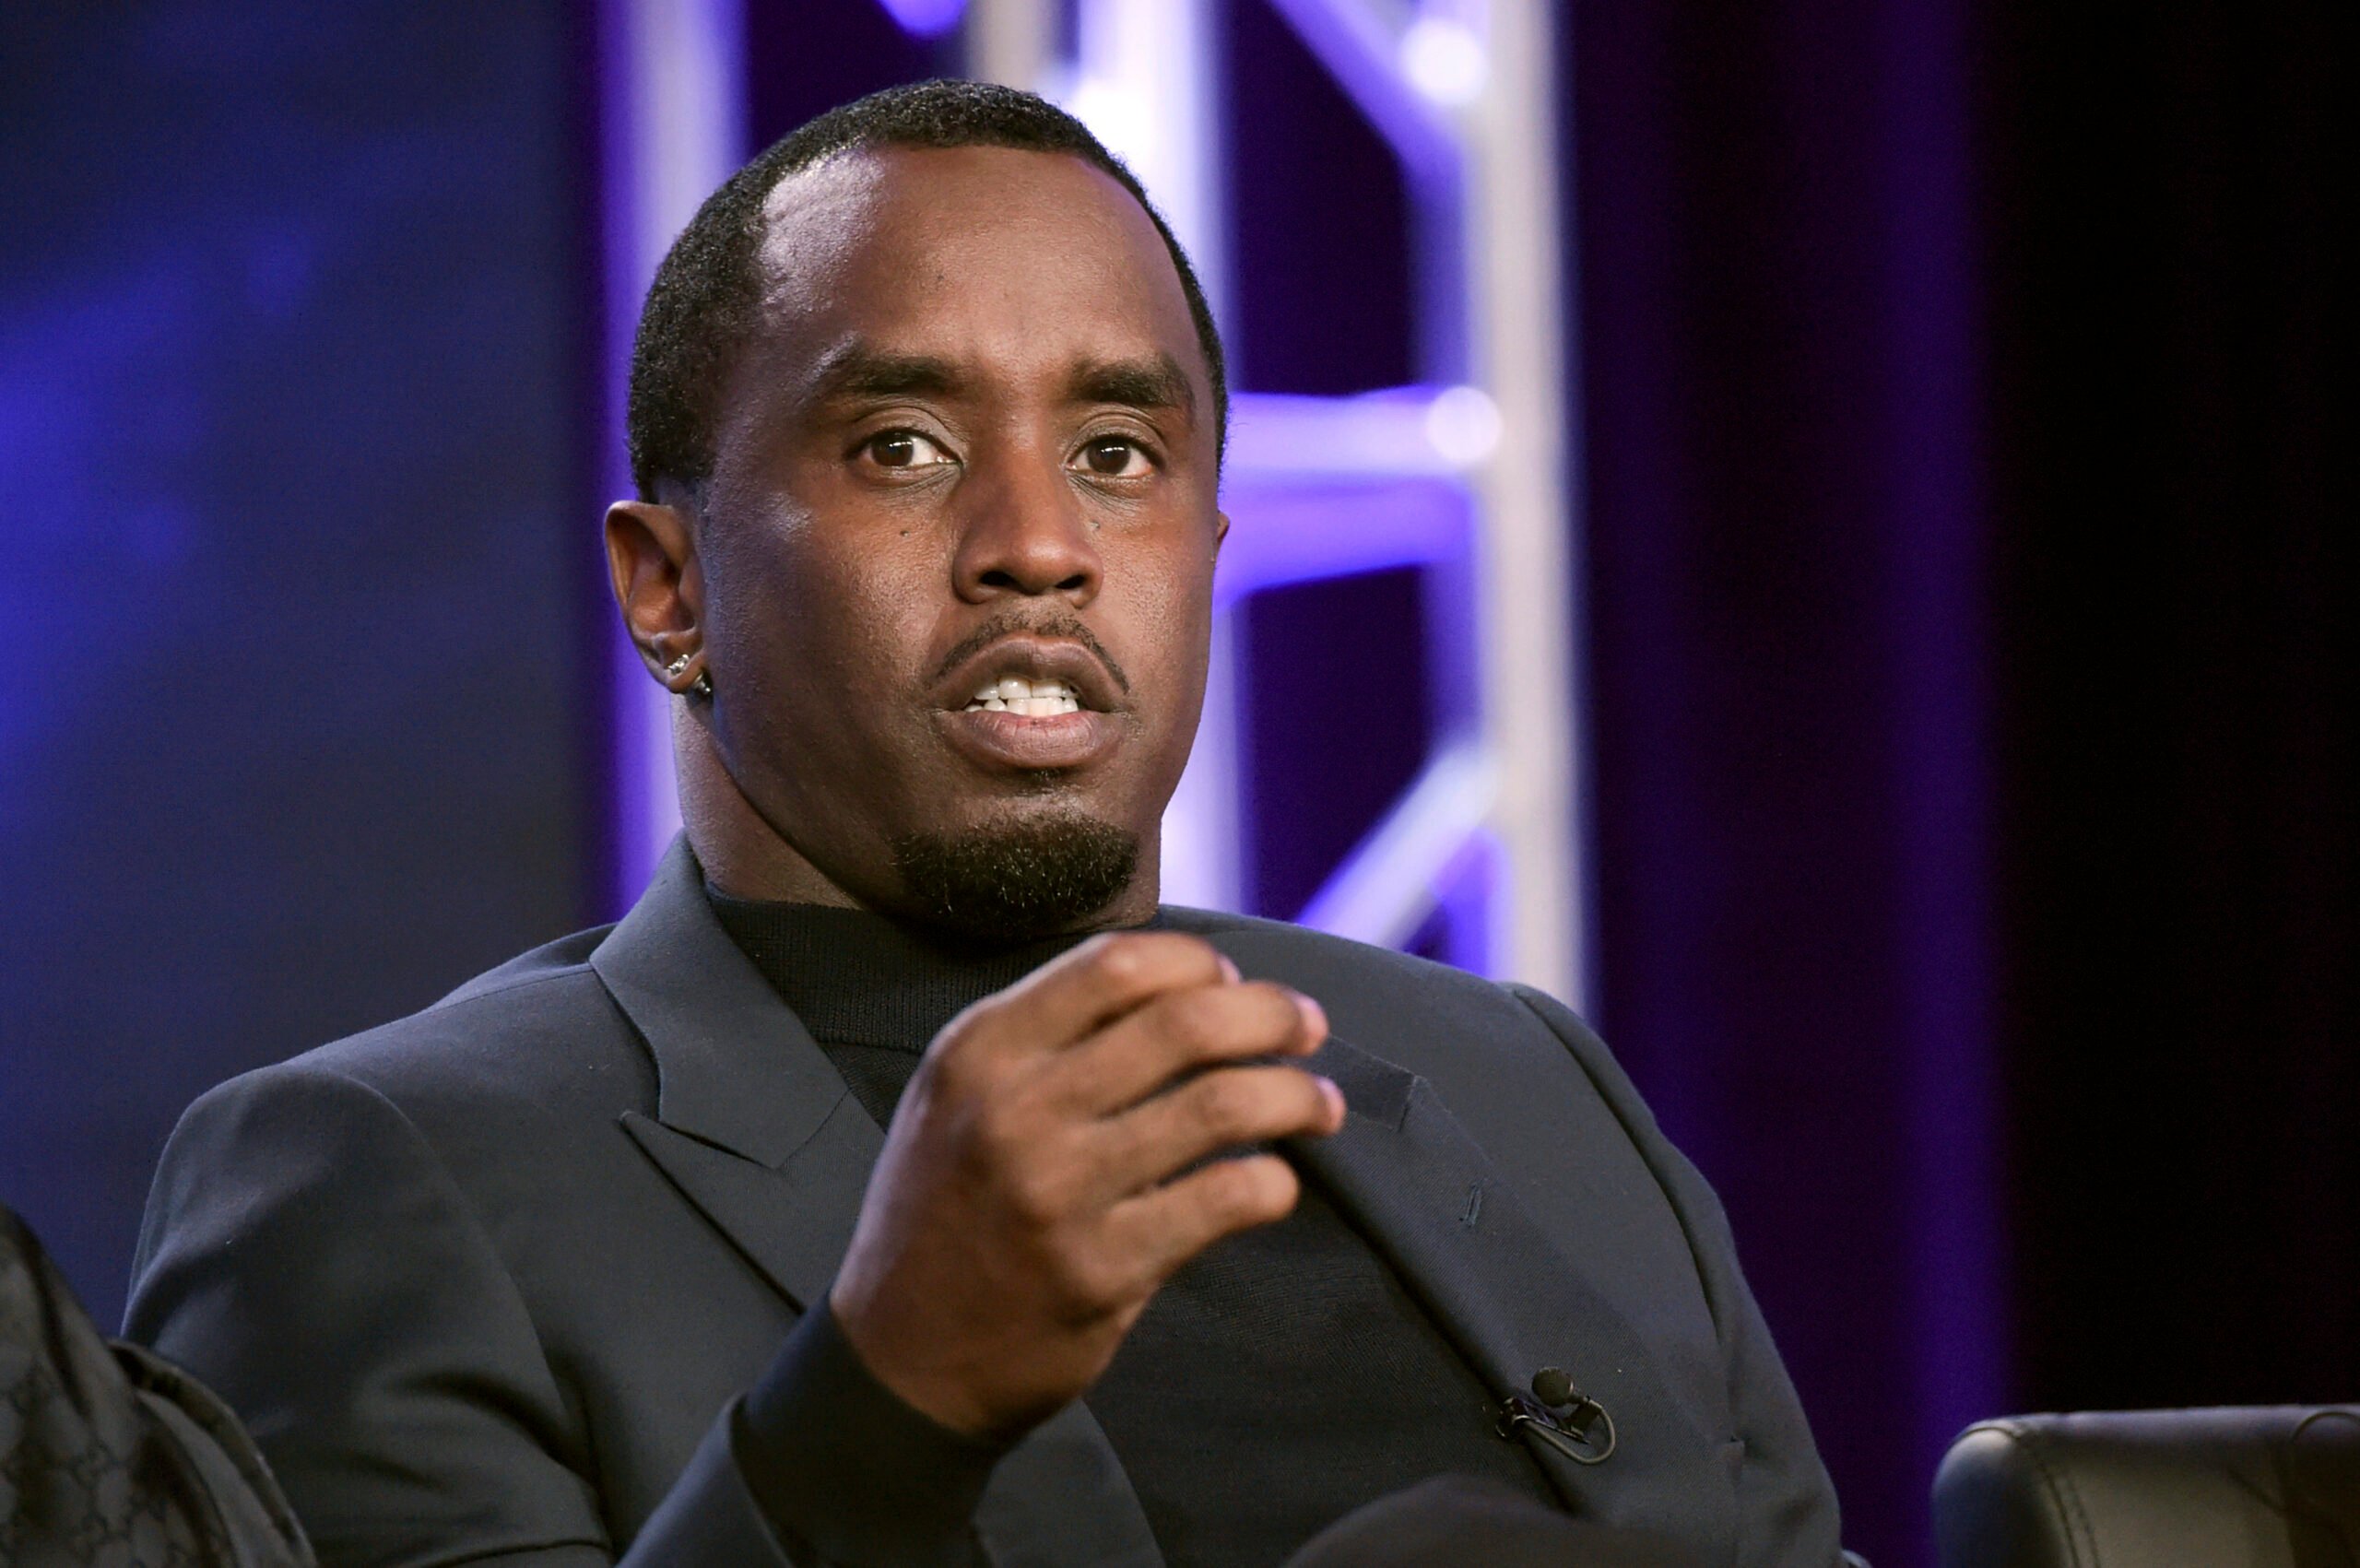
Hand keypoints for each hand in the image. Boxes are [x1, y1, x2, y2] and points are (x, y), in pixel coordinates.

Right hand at [826, 932, 1341, 1438]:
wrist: (899, 1361)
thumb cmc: (947, 1211)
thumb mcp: (957, 1098)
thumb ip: (1047, 1037)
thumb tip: (1190, 988)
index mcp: (980, 1050)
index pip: (1117, 964)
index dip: (1200, 963)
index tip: (1236, 981)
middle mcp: (1015, 1109)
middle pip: (1185, 1022)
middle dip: (1272, 1014)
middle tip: (1309, 1026)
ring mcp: (1059, 1191)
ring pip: (1221, 1105)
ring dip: (1294, 1095)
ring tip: (1319, 1104)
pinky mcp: (1101, 1270)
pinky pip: (1223, 1200)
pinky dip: (1273, 1182)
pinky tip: (1277, 1184)